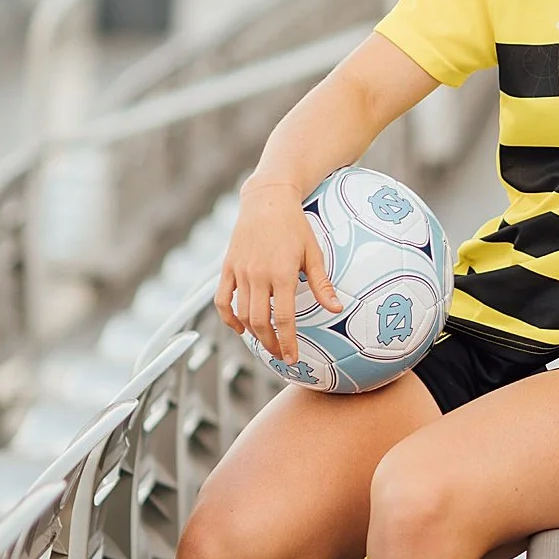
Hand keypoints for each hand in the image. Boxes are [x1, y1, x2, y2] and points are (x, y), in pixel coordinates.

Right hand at [215, 180, 341, 361]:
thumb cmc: (295, 226)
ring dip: (253, 333)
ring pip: (242, 313)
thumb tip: (336, 309)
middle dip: (270, 343)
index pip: (284, 318)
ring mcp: (240, 272)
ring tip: (265, 342)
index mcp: (282, 273)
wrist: (267, 200)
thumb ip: (322, 284)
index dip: (287, 342)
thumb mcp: (313, 252)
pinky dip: (228, 317)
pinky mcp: (227, 267)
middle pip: (260, 321)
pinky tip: (239, 328)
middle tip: (280, 354)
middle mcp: (258, 275)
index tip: (292, 358)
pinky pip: (222, 299)